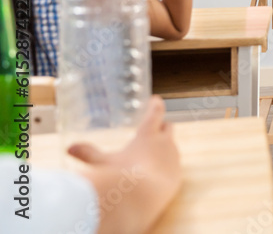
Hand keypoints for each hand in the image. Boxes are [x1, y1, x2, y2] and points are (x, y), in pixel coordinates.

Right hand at [68, 96, 180, 218]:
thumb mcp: (103, 163)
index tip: (155, 100)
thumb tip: (69, 148)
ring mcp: (174, 158)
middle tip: (156, 126)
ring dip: (163, 147)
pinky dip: (166, 165)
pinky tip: (157, 172)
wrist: (144, 198)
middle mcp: (165, 143)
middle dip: (162, 125)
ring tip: (153, 152)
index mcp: (148, 134)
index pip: (155, 112)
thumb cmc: (122, 176)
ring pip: (171, 147)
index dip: (155, 105)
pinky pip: (173, 165)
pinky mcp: (178, 174)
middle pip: (168, 127)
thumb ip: (88, 154)